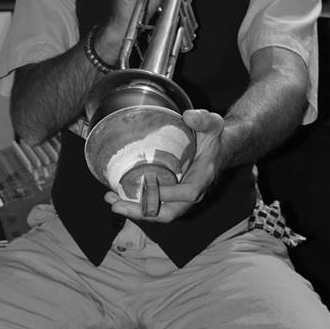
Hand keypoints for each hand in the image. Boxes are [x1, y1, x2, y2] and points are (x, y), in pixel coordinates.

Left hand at [104, 109, 224, 221]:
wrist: (218, 149)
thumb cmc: (214, 138)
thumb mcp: (213, 124)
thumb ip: (203, 119)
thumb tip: (188, 116)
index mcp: (202, 177)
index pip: (188, 193)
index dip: (169, 193)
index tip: (148, 186)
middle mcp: (192, 193)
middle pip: (169, 212)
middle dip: (142, 211)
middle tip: (118, 204)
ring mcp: (180, 197)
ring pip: (158, 212)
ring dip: (134, 210)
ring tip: (111, 200)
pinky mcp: (170, 196)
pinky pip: (154, 206)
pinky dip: (136, 204)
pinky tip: (117, 195)